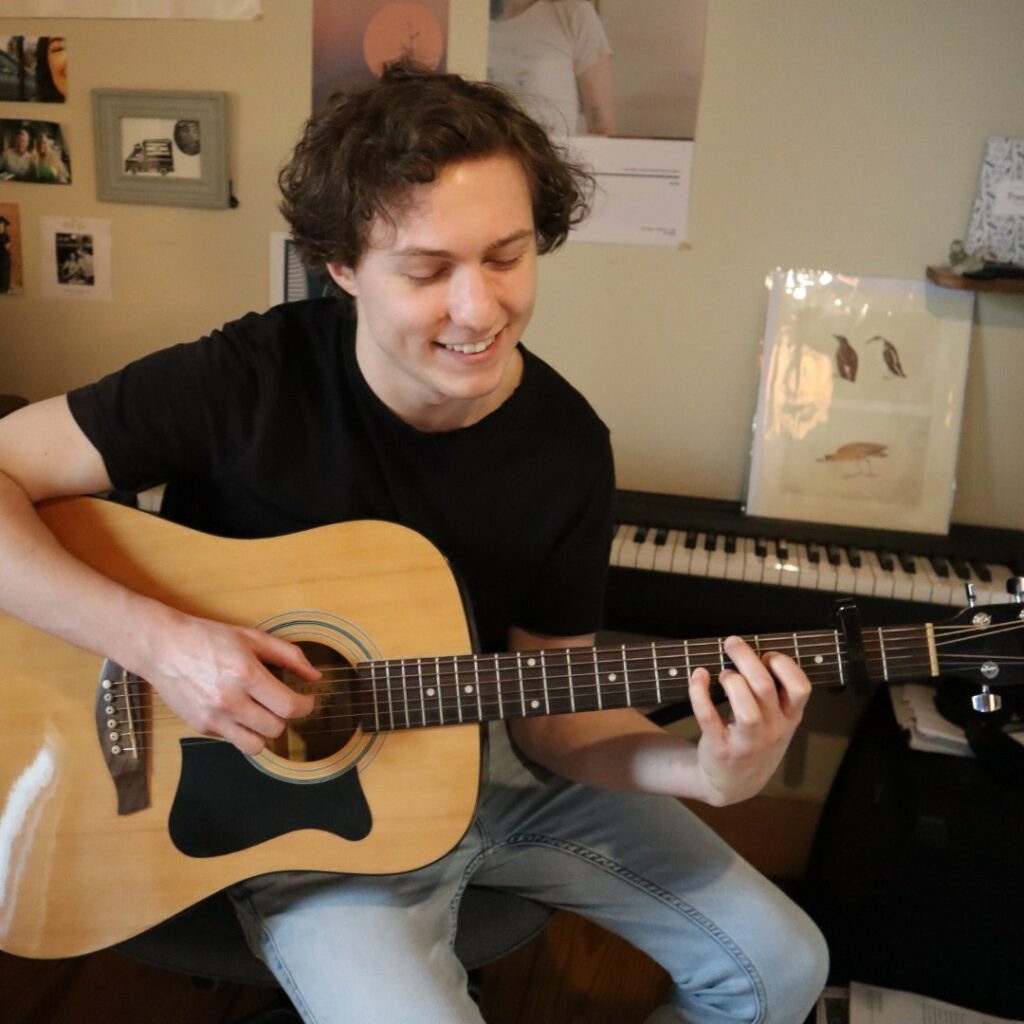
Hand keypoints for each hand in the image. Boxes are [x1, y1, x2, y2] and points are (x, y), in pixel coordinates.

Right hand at [138, 609, 318, 755]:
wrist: (163, 647)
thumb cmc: (208, 638)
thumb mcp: (253, 637)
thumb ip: (289, 656)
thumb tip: (315, 675)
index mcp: (245, 674)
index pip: (288, 707)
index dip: (305, 706)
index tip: (306, 699)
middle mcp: (229, 700)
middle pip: (275, 729)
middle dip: (284, 716)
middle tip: (280, 701)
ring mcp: (213, 718)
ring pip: (256, 745)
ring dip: (265, 731)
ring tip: (262, 712)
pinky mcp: (200, 727)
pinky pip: (233, 741)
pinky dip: (242, 731)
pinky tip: (238, 711)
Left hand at [688, 635, 810, 805]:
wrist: (734, 783)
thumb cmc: (756, 741)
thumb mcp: (777, 722)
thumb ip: (775, 694)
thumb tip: (755, 653)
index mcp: (789, 719)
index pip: (801, 688)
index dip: (785, 665)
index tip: (767, 655)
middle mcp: (772, 731)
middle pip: (765, 689)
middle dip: (747, 659)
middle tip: (732, 642)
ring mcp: (747, 743)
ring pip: (746, 709)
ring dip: (732, 682)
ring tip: (723, 674)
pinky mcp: (720, 747)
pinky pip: (708, 717)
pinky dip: (699, 692)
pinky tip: (698, 676)